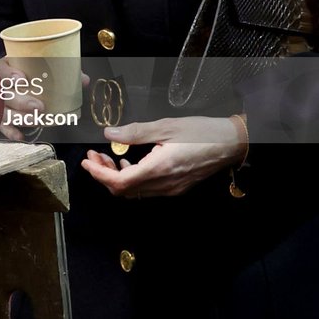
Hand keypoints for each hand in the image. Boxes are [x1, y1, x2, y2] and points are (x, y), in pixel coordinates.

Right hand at [0, 58, 44, 141]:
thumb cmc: (12, 68)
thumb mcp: (13, 61)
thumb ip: (17, 67)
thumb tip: (22, 78)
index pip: (2, 73)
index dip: (10, 77)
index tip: (22, 80)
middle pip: (5, 97)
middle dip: (22, 102)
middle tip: (39, 106)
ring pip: (5, 113)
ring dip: (20, 118)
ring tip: (36, 120)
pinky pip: (2, 126)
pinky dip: (10, 132)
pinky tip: (20, 135)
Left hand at [80, 115, 245, 197]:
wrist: (232, 143)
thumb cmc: (202, 132)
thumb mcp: (166, 126)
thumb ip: (136, 132)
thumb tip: (109, 134)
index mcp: (160, 169)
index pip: (120, 183)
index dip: (99, 175)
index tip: (87, 161)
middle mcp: (164, 185)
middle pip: (124, 191)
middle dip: (104, 176)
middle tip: (94, 157)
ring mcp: (171, 189)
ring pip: (135, 192)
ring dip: (117, 178)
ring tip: (109, 158)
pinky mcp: (177, 187)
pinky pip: (147, 189)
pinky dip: (132, 179)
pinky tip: (130, 164)